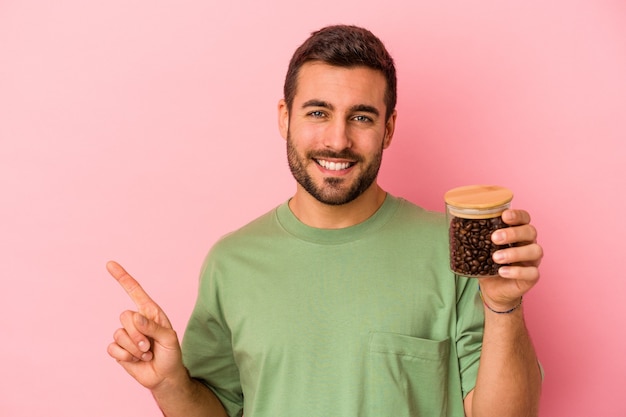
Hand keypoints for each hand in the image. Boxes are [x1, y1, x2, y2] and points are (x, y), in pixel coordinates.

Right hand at [107, 261, 186, 389]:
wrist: (165, 376)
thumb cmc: (171, 354)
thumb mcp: (169, 338)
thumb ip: (153, 327)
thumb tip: (135, 318)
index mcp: (150, 312)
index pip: (134, 291)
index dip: (122, 277)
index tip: (110, 264)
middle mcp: (136, 321)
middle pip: (125, 316)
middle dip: (138, 334)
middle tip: (150, 346)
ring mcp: (126, 335)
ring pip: (119, 333)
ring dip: (134, 348)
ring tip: (146, 353)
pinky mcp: (119, 350)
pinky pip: (113, 348)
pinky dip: (126, 356)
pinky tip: (136, 360)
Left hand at [478, 209, 542, 310]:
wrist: (493, 289)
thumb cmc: (488, 263)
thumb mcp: (480, 248)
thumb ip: (474, 236)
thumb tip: (454, 224)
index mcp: (518, 232)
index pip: (524, 218)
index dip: (517, 215)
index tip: (504, 216)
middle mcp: (528, 243)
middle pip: (530, 231)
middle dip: (513, 233)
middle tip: (494, 238)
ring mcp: (533, 260)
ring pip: (535, 251)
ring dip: (515, 253)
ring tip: (496, 257)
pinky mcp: (532, 277)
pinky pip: (532, 272)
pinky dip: (517, 271)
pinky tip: (502, 271)